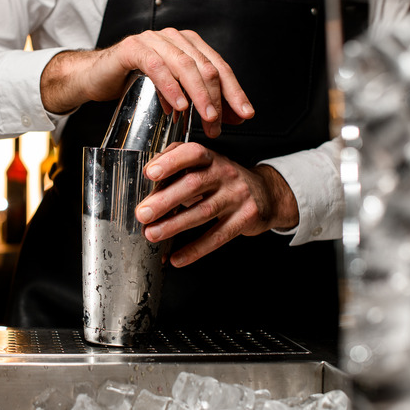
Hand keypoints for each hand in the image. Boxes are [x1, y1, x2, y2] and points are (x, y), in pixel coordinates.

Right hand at [40, 28, 254, 137]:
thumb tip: (226, 118)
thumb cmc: (131, 84)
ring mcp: (154, 41)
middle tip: (219, 124)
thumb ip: (196, 100)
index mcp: (189, 45)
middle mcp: (174, 38)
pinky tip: (179, 106)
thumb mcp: (171, 94)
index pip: (219, 67)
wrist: (95, 78)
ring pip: (186, 66)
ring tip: (206, 118)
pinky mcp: (133, 49)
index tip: (245, 115)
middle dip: (217, 99)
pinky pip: (157, 67)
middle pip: (206, 67)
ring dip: (199, 96)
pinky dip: (171, 87)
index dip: (235, 92)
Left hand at [134, 142, 298, 266]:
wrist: (266, 194)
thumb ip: (176, 167)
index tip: (150, 173)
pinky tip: (178, 257)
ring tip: (153, 234)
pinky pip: (218, 236)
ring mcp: (237, 196)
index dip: (171, 161)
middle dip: (165, 200)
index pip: (192, 153)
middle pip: (193, 184)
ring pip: (203, 212)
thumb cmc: (224, 180)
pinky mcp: (245, 218)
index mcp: (211, 158)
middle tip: (143, 214)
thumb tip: (146, 174)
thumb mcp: (205, 166)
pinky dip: (196, 249)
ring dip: (175, 225)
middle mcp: (225, 174)